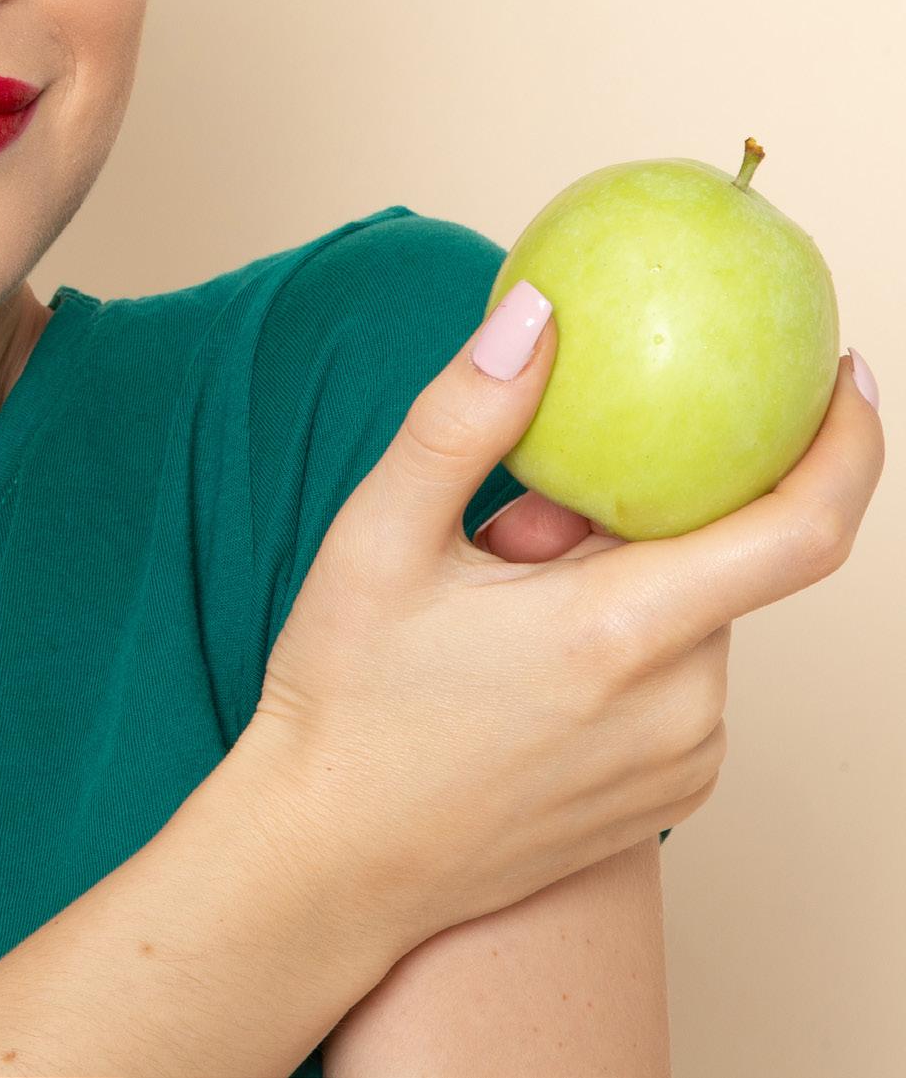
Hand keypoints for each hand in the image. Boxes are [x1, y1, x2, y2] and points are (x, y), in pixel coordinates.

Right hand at [242, 288, 882, 952]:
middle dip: (632, 513)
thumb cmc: (345, 698)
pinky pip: (679, 679)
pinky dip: (625, 641)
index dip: (847, 443)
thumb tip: (536, 312)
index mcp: (619, 635)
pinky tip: (523, 664)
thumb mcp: (377, 537)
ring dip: (620, 580)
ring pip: (692, 617)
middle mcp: (680, 709)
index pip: (801, 529)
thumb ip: (464, 418)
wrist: (329, 863)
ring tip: (496, 608)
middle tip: (510, 529)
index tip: (844, 373)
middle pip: (713, 559)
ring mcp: (683, 764)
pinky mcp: (670, 798)